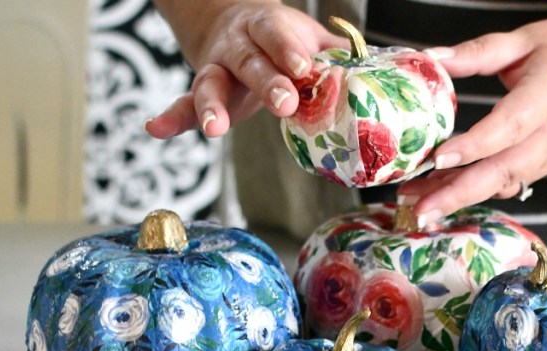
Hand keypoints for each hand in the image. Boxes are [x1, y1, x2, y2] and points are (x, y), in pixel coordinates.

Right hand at [146, 1, 345, 138]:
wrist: (233, 25)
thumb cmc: (282, 41)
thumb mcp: (308, 38)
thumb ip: (339, 52)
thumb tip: (390, 64)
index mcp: (265, 27)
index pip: (276, 35)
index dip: (288, 51)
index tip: (304, 68)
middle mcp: (236, 45)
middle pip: (249, 62)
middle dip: (266, 83)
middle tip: (285, 104)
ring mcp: (216, 68)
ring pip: (210, 84)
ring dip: (211, 107)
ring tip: (214, 129)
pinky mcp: (203, 93)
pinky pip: (183, 105)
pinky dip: (170, 118)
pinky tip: (155, 129)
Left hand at [397, 9, 546, 225]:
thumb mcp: (526, 39)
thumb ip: (477, 53)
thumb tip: (430, 58)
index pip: (507, 127)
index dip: (473, 146)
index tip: (437, 159)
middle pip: (505, 170)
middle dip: (460, 194)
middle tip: (421, 210)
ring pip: (507, 182)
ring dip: (465, 197)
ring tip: (423, 205)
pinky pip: (516, 182)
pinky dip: (484, 190)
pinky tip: (451, 192)